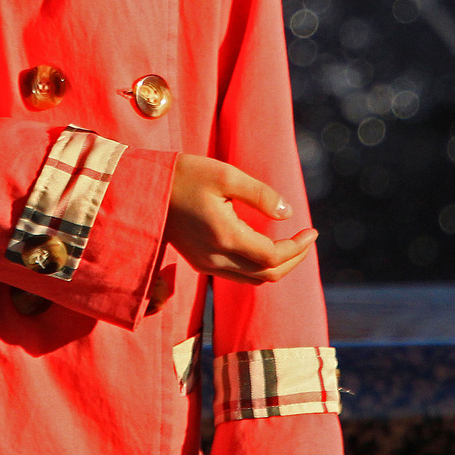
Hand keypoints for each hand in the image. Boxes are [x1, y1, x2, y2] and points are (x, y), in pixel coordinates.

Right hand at [163, 154, 316, 284]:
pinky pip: (237, 275)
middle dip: (293, 260)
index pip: (274, 256)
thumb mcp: (225, 174)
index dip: (298, 247)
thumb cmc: (183, 175)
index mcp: (225, 236)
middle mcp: (216, 258)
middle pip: (267, 275)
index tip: (313, 230)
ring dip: (277, 266)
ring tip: (291, 244)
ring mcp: (205, 263)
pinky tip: (263, 246)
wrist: (141, 188)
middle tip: (306, 239)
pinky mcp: (198, 261)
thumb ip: (260, 195)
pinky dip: (258, 266)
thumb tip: (288, 213)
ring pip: (253, 280)